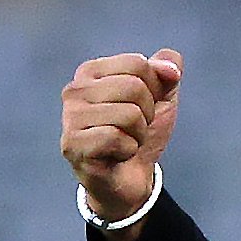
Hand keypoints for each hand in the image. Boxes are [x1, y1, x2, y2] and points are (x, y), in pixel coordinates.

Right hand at [60, 49, 182, 225]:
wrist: (132, 177)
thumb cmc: (140, 132)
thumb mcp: (161, 97)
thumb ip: (167, 72)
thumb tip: (170, 68)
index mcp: (91, 71)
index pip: (137, 63)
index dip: (153, 89)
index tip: (143, 106)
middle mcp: (74, 90)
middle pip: (134, 87)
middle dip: (147, 113)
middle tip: (134, 128)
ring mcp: (70, 118)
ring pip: (129, 114)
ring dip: (139, 134)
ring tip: (125, 141)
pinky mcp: (72, 145)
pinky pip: (117, 138)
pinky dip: (128, 149)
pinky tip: (117, 155)